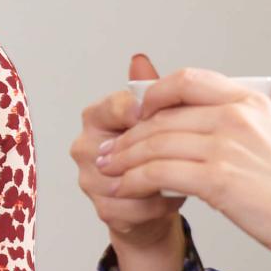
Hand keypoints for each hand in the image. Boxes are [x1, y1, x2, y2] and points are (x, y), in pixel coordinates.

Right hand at [72, 55, 185, 250]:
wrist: (155, 198)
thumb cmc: (156, 152)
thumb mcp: (159, 116)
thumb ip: (150, 89)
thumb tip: (139, 61)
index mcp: (96, 116)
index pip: (116, 106)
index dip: (147, 113)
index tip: (169, 119)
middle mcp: (87, 145)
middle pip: (120, 145)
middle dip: (156, 151)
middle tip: (184, 151)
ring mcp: (90, 179)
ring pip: (128, 178)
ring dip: (161, 179)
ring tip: (181, 175)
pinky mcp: (102, 209)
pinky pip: (135, 206)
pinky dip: (159, 203)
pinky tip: (172, 196)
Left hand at [96, 68, 270, 265]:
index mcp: (253, 102)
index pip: (189, 80)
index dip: (155, 92)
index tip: (139, 110)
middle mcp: (236, 117)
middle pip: (163, 115)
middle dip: (129, 132)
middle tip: (111, 147)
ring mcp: (226, 147)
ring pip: (155, 143)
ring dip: (124, 157)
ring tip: (108, 168)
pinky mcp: (217, 180)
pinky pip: (160, 173)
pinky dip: (135, 180)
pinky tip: (124, 188)